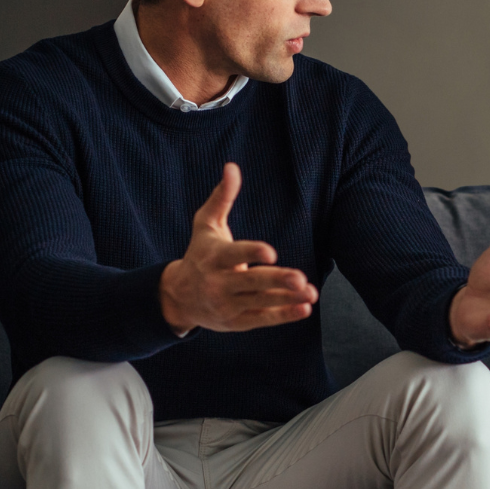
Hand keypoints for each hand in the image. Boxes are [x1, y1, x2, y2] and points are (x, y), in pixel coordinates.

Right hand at [160, 163, 317, 333]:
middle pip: (251, 282)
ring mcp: (229, 304)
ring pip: (261, 302)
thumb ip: (221, 198)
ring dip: (287, 299)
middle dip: (276, 281)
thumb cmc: (199, 254)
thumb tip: (232, 167)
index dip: (251, 253)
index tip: (271, 252)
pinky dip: (284, 315)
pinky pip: (263, 318)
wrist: (178, 297)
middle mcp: (219, 283)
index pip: (234, 255)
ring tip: (311, 293)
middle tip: (300, 278)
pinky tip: (305, 308)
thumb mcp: (205, 225)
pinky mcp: (238, 321)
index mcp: (214, 258)